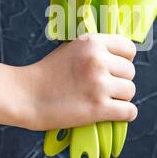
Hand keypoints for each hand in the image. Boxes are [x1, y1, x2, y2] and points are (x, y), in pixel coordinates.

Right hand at [19, 33, 137, 130]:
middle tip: (102, 87)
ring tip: (102, 99)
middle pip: (130, 72)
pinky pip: (129, 111)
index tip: (115, 68)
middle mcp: (98, 60)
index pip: (129, 48)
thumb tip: (121, 56)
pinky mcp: (98, 108)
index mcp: (92, 42)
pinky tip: (111, 113)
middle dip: (119, 80)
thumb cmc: (48, 72)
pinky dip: (124, 114)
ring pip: (130, 91)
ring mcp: (99, 84)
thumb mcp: (72, 48)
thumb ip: (95, 49)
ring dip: (120, 98)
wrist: (26, 95)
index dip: (124, 60)